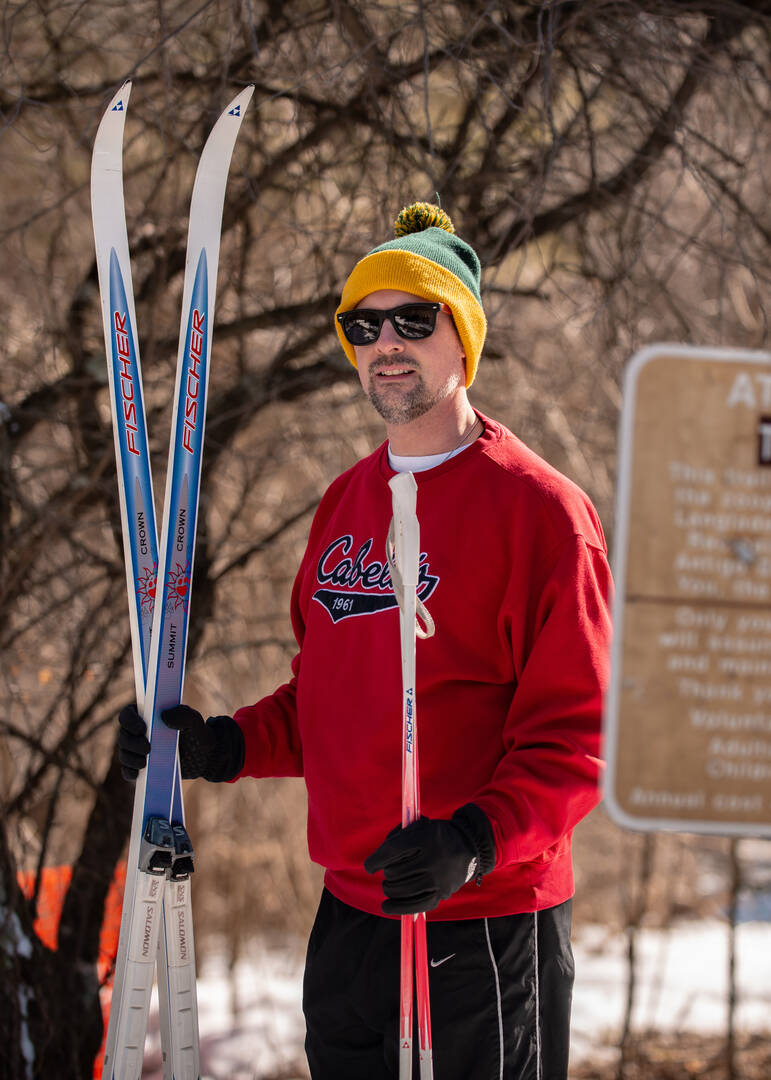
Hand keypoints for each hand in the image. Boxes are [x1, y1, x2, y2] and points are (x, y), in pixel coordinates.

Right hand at [117, 704, 243, 782]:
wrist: (203, 757)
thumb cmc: (196, 734)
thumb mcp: (194, 721)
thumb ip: (183, 714)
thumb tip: (164, 716)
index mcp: (146, 715)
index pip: (127, 714)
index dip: (130, 720)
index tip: (142, 728)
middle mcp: (137, 733)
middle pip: (123, 735)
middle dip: (132, 743)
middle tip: (148, 748)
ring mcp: (137, 751)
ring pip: (124, 754)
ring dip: (130, 759)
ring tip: (145, 763)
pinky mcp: (140, 767)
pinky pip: (127, 771)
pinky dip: (130, 772)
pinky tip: (138, 773)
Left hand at [364, 815, 479, 914]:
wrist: (470, 848)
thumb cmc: (437, 836)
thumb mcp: (421, 825)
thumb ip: (398, 835)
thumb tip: (378, 858)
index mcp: (424, 837)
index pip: (392, 850)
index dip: (376, 860)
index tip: (369, 867)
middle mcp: (431, 858)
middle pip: (394, 872)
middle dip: (387, 872)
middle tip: (390, 870)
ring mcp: (437, 878)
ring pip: (399, 889)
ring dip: (389, 887)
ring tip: (390, 884)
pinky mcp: (440, 894)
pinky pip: (414, 905)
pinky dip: (396, 907)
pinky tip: (386, 906)